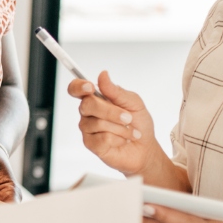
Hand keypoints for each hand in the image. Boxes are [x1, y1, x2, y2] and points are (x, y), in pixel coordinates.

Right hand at [68, 72, 180, 186]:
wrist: (145, 147)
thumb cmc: (139, 123)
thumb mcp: (133, 102)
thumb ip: (116, 90)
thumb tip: (103, 75)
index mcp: (96, 98)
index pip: (76, 88)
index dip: (79, 86)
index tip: (90, 87)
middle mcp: (88, 112)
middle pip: (87, 104)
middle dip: (111, 111)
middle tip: (128, 118)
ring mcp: (88, 128)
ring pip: (98, 123)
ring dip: (120, 128)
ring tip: (130, 132)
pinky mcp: (91, 144)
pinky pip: (102, 138)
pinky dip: (118, 139)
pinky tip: (122, 140)